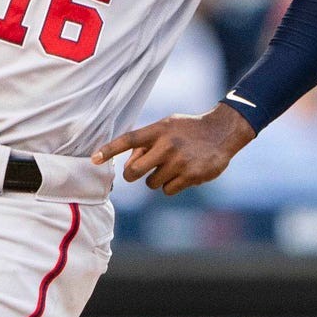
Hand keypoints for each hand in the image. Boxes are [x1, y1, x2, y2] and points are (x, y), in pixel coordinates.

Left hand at [92, 103, 256, 195]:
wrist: (222, 132)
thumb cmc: (188, 130)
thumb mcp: (167, 126)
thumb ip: (147, 142)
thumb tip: (129, 165)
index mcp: (158, 130)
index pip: (129, 140)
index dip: (110, 150)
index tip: (94, 159)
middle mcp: (167, 145)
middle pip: (134, 171)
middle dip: (132, 175)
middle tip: (138, 173)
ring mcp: (179, 161)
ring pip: (151, 184)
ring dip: (158, 179)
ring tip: (173, 166)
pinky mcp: (191, 176)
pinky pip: (167, 190)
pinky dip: (172, 186)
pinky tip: (184, 173)